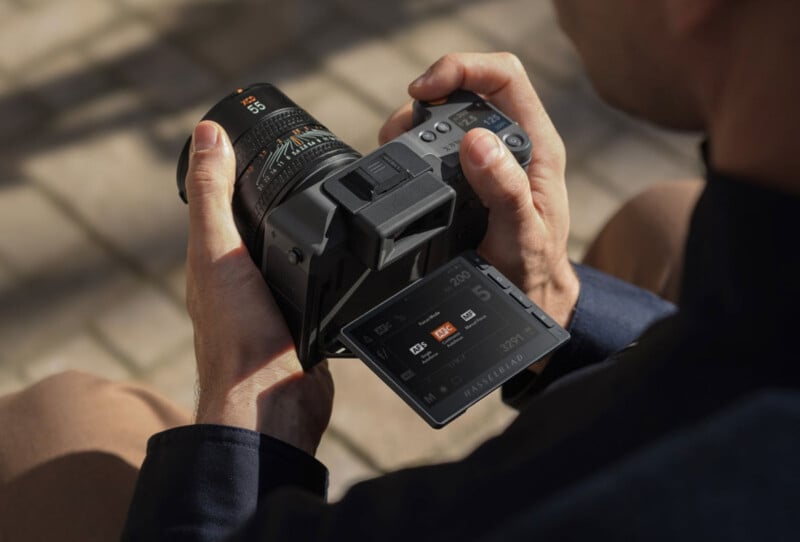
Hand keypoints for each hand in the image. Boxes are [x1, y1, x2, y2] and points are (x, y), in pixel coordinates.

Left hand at [184, 121, 332, 454]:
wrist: (274, 400)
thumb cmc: (239, 334)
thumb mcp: (217, 251)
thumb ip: (213, 194)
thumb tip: (206, 133)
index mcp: (215, 261)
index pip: (222, 204)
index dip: (236, 172)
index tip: (257, 142)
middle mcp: (242, 281)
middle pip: (260, 228)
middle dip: (277, 200)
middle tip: (300, 167)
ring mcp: (276, 303)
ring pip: (291, 256)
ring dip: (304, 234)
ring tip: (328, 205)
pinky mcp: (306, 322)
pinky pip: (315, 284)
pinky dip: (325, 266)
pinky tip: (343, 260)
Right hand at [380, 53, 578, 337]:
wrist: (521, 298)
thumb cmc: (532, 269)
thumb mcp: (522, 236)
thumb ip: (506, 190)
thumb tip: (477, 142)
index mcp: (535, 146)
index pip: (503, 76)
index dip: (462, 68)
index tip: (425, 90)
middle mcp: (510, 143)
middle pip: (466, 88)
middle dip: (426, 96)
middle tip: (397, 130)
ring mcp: (486, 157)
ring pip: (446, 113)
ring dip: (413, 121)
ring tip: (393, 146)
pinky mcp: (463, 174)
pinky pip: (434, 142)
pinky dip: (411, 144)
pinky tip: (401, 163)